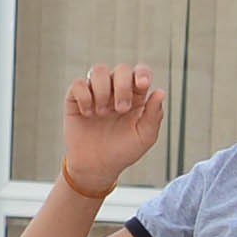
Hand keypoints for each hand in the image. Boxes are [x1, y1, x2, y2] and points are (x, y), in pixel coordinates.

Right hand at [51, 60, 165, 190]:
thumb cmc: (123, 151)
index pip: (140, 72)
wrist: (97, 167)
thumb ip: (153, 115)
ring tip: (102, 114)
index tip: (142, 85)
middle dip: (123, 87)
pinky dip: (84, 97)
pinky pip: (78, 84)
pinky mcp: (76, 99)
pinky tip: (87, 114)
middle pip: (121, 69)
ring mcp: (95, 92)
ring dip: (103, 91)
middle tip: (121, 110)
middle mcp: (116, 90)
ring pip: (98, 70)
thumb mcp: (144, 137)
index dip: (142, 73)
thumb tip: (160, 92)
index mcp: (136, 95)